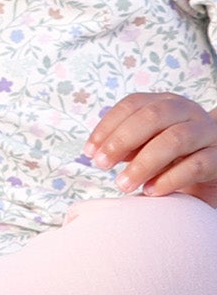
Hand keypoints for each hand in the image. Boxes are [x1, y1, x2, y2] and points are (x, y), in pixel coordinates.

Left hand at [86, 92, 216, 204]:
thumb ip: (128, 144)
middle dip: (121, 141)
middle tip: (101, 165)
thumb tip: (99, 152)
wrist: (216, 167)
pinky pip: (196, 165)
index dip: (107, 126)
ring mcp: (207, 133)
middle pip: (153, 117)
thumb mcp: (149, 145)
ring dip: (143, 163)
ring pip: (175, 140)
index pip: (132, 104)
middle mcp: (188, 112)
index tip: (90, 152)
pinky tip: (150, 191)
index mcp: (166, 103)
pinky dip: (169, 179)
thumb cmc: (176, 156)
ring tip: (123, 184)